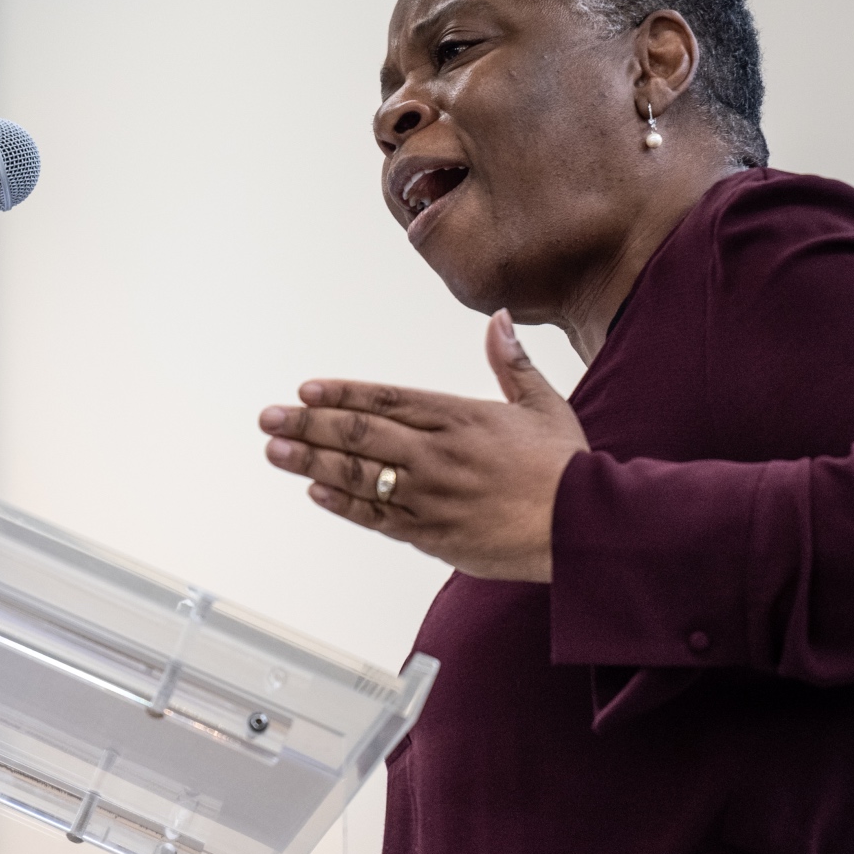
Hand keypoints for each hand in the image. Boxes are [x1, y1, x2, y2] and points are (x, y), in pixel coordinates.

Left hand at [257, 310, 588, 581]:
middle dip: (307, 424)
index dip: (341, 393)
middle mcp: (438, 453)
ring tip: (275, 451)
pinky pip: (377, 517)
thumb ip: (511, 362)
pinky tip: (314, 492)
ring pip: (358, 476)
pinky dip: (342, 505)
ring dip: (310, 462)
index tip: (306, 389)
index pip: (386, 398)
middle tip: (269, 418)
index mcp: (460, 416)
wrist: (583, 527)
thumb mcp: (543, 404)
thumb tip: (496, 320)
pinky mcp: (433, 534)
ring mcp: (431, 495)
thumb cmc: (566, 467)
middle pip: (359, 434)